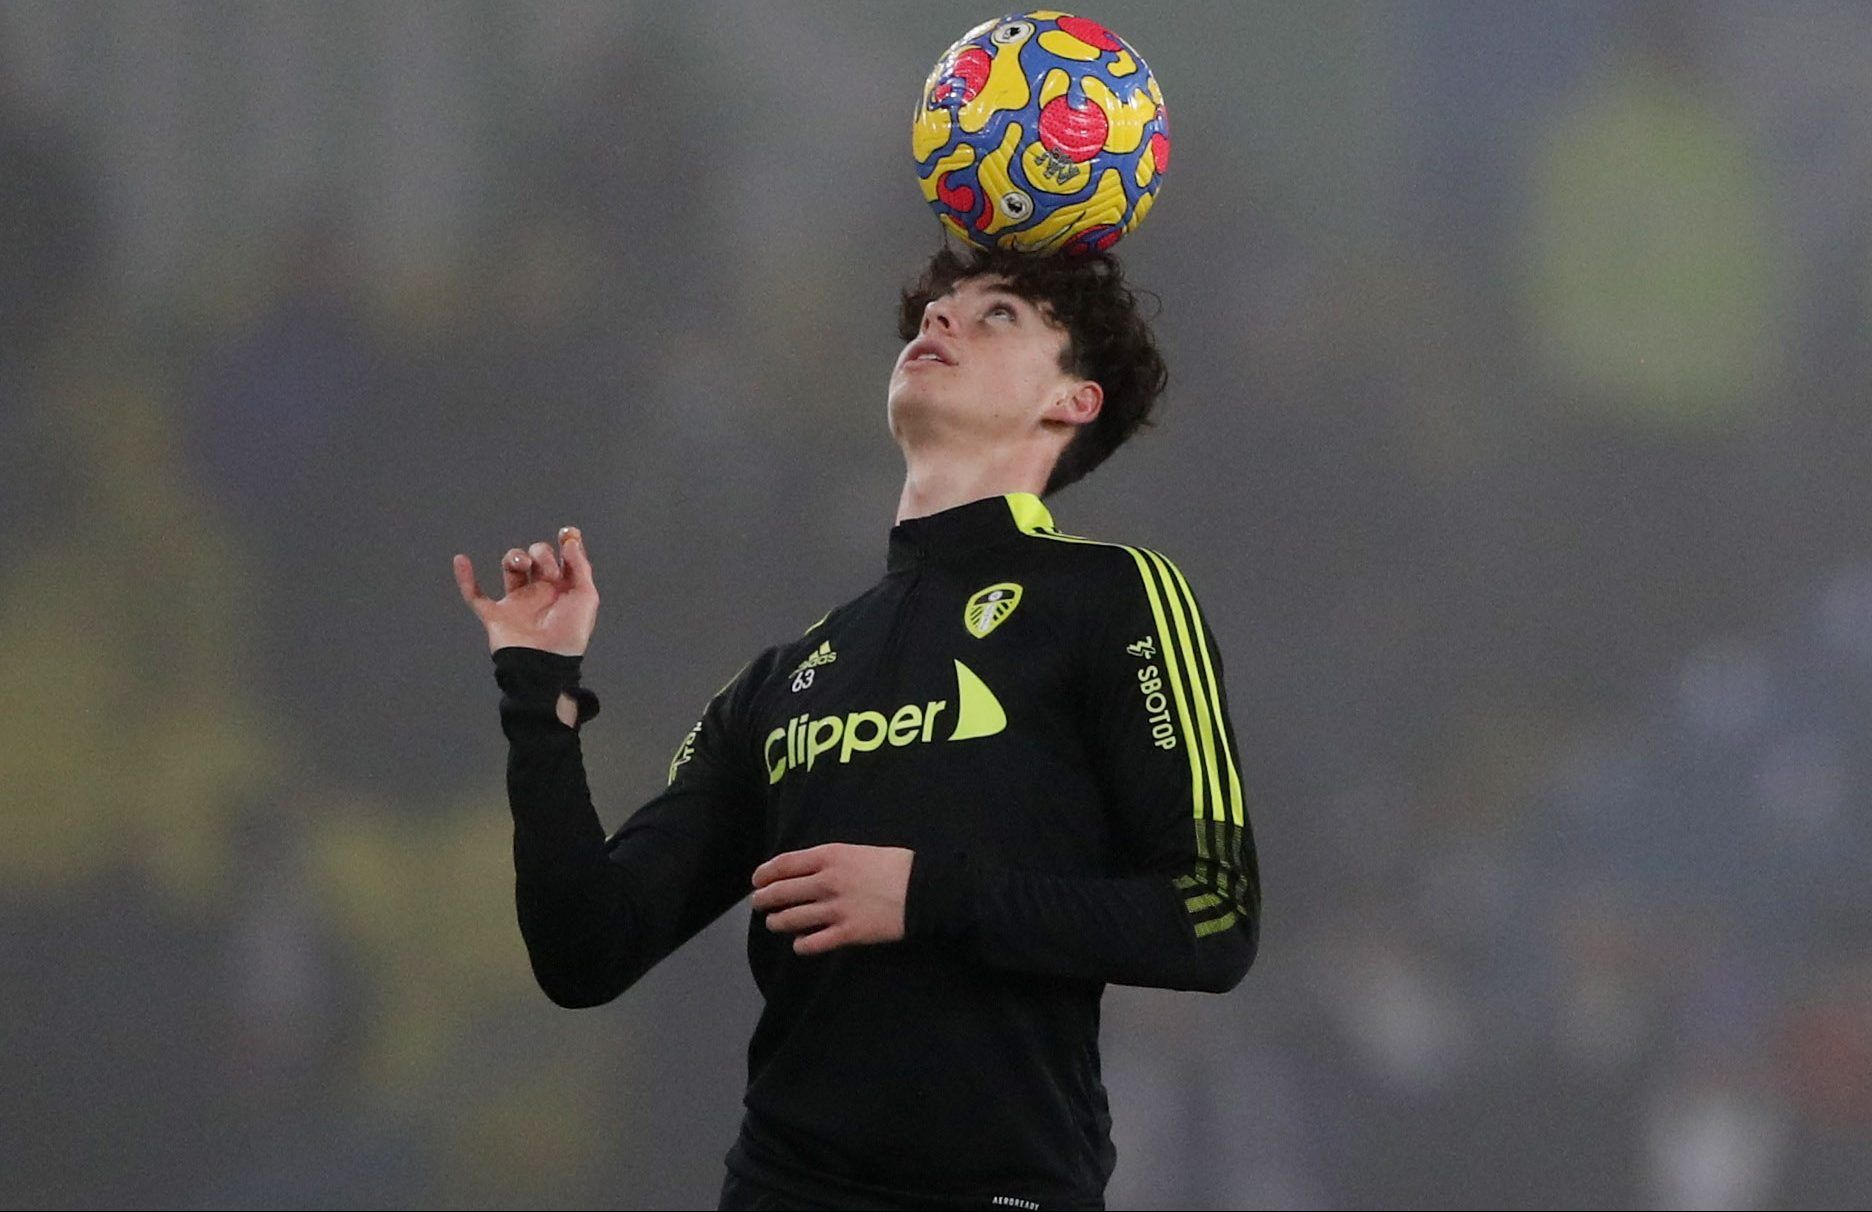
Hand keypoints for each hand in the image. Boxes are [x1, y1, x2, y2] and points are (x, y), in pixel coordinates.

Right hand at [453, 526, 598, 655]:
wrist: (545, 664)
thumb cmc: (570, 633)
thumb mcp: (586, 598)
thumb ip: (580, 567)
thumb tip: (570, 540)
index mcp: (563, 588)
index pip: (563, 558)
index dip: (565, 542)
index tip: (566, 532)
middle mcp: (540, 591)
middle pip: (537, 557)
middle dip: (542, 553)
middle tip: (547, 569)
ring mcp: (516, 602)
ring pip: (511, 567)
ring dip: (514, 556)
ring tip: (521, 561)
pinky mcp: (495, 614)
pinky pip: (475, 595)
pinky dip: (465, 579)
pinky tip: (461, 559)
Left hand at [751, 843, 914, 956]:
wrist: (925, 890)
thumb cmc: (897, 866)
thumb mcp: (860, 851)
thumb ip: (833, 860)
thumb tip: (810, 870)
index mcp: (830, 856)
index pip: (784, 864)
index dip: (765, 873)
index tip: (757, 880)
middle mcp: (827, 881)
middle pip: (782, 892)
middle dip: (764, 899)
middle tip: (759, 903)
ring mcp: (835, 909)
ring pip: (791, 919)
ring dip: (777, 922)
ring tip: (775, 923)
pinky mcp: (847, 933)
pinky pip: (813, 942)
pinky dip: (801, 945)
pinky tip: (800, 944)